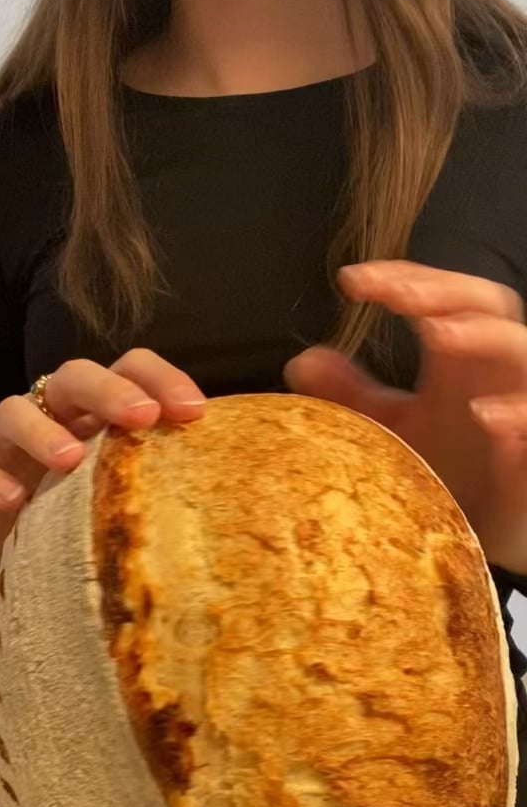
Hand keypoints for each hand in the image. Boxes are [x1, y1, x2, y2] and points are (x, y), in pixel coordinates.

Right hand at [0, 350, 204, 592]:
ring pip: (12, 411)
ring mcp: (3, 445)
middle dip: (108, 390)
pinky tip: (12, 499)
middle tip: (141, 416)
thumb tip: (235, 489)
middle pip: (72, 376)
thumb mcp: (118, 492)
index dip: (162, 379)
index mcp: (94, 412)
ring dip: (42, 430)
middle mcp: (50, 415)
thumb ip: (162, 479)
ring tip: (70, 460)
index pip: (129, 370)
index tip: (196, 411)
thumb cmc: (69, 512)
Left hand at [286, 262, 526, 574]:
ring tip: (438, 335)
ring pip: (522, 351)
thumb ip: (353, 394)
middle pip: (487, 305)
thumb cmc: (452, 470)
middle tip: (399, 296)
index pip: (442, 298)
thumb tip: (301, 362)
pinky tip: (483, 416)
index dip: (404, 279)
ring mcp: (521, 404)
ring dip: (483, 337)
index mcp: (461, 357)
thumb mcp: (394, 428)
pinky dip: (517, 415)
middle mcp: (494, 371)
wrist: (488, 527)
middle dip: (446, 292)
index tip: (352, 281)